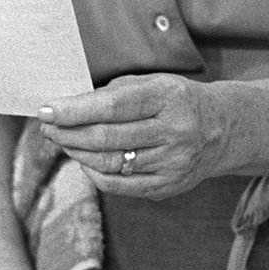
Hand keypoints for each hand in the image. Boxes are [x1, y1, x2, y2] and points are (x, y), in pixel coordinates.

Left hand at [38, 73, 226, 198]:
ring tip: (61, 140)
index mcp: (169, 97)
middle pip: (107, 138)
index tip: (46, 109)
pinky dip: (95, 173)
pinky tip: (84, 160)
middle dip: (69, 132)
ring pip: (110, 164)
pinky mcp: (168, 186)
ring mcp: (172, 163)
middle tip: (47, 126)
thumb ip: (116, 92)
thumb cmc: (178, 100)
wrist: (222, 129)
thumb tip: (71, 105)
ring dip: (77, 152)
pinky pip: (120, 186)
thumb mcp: (155, 83)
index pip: (113, 106)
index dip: (75, 110)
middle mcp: (174, 131)